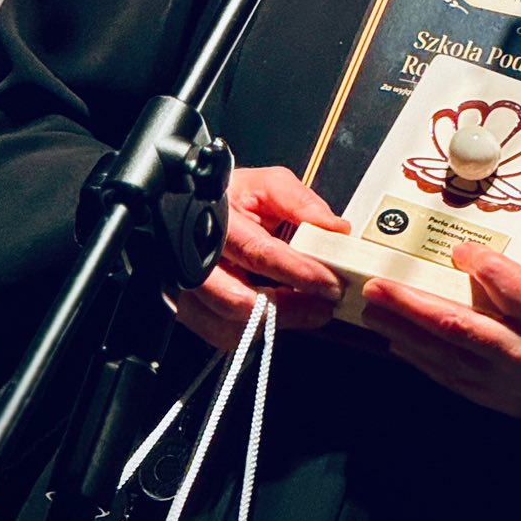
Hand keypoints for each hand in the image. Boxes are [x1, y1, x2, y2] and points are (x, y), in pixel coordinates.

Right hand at [171, 165, 348, 350]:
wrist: (199, 214)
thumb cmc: (235, 200)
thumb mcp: (267, 186)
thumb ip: (300, 201)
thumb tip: (334, 228)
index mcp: (216, 221)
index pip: (258, 252)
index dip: (297, 271)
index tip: (330, 282)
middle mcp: (194, 258)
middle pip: (238, 299)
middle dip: (289, 308)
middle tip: (325, 305)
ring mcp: (186, 288)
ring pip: (228, 324)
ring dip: (277, 322)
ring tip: (311, 310)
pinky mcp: (189, 310)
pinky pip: (221, 334)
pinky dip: (256, 330)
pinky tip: (280, 313)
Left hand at [358, 241, 520, 418]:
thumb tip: (468, 256)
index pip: (518, 291)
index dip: (487, 268)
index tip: (458, 248)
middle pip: (467, 329)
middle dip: (415, 307)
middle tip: (378, 286)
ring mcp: (513, 389)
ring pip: (450, 358)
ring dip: (406, 333)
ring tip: (374, 311)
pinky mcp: (497, 404)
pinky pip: (452, 379)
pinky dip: (422, 358)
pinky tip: (398, 341)